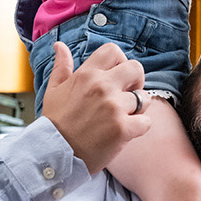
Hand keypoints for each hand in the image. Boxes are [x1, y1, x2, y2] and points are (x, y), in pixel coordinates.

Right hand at [41, 42, 151, 173]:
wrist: (54, 155)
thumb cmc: (54, 123)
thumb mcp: (53, 90)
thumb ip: (61, 66)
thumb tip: (59, 45)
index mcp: (86, 75)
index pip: (113, 51)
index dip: (120, 62)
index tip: (117, 77)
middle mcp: (102, 86)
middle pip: (136, 69)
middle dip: (136, 82)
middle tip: (128, 96)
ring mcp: (114, 107)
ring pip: (144, 98)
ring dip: (138, 108)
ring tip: (124, 118)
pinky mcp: (122, 128)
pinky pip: (146, 122)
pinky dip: (140, 128)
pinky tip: (126, 133)